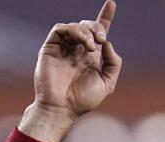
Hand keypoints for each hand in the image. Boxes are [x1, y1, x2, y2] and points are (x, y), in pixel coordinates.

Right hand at [19, 0, 122, 141]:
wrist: (61, 109)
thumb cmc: (83, 101)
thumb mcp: (107, 84)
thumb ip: (113, 63)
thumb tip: (107, 43)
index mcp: (91, 57)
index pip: (98, 33)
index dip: (105, 17)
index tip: (111, 3)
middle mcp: (77, 50)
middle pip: (89, 26)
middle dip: (97, 27)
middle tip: (100, 39)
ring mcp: (63, 48)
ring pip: (75, 26)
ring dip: (86, 31)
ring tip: (90, 45)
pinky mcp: (50, 47)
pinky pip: (60, 29)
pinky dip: (73, 30)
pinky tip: (82, 43)